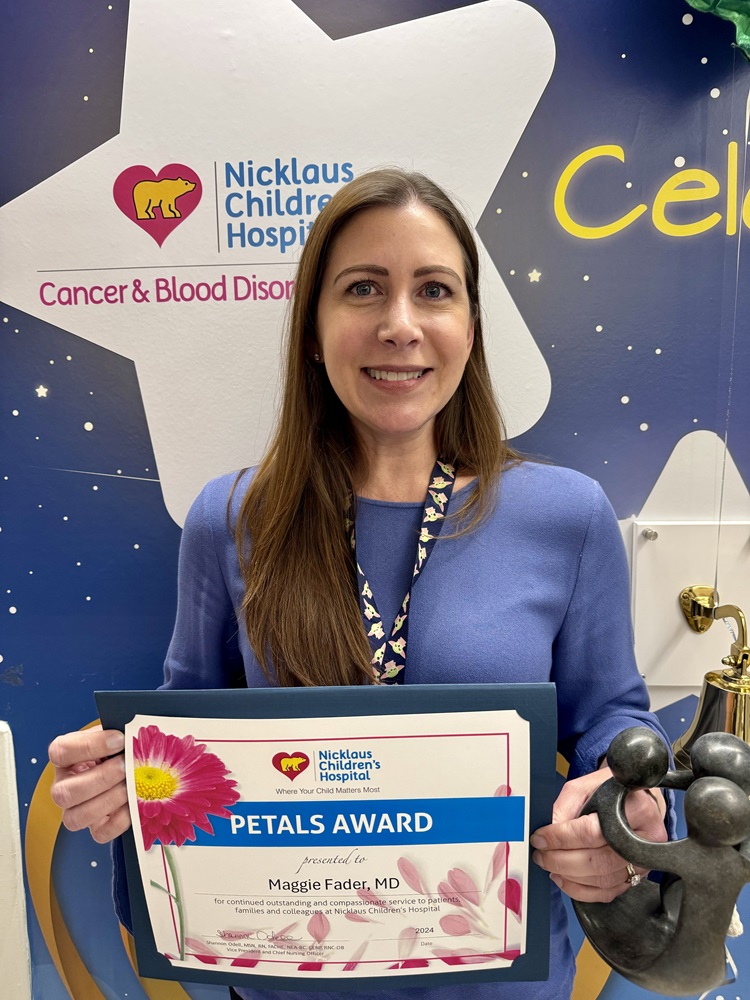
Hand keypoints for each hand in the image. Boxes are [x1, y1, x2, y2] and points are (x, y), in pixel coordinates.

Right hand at [48, 725, 130, 843]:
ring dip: (108, 801)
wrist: (128, 764)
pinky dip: (119, 821)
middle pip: (64, 792)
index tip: (118, 739)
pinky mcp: (95, 827)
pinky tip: (132, 805)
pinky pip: (99, 834)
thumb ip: (116, 734)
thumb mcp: (113, 735)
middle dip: (100, 779)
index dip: (89, 746)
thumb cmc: (117, 749)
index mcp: (64, 757)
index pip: (61, 751)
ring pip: (75, 818)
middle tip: (125, 766)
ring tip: (130, 786)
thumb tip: (132, 736)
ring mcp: (76, 810)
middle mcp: (64, 785)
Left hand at [530, 765, 666, 902]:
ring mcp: (644, 861)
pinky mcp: (638, 876)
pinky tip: (564, 878)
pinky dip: (581, 890)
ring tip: (549, 865)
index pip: (592, 832)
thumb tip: (547, 835)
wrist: (634, 799)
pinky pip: (607, 892)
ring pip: (602, 880)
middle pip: (598, 860)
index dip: (561, 838)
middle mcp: (645, 839)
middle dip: (561, 860)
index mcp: (636, 809)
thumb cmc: (611, 791)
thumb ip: (564, 808)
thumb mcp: (585, 787)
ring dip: (568, 877)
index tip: (540, 838)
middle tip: (540, 855)